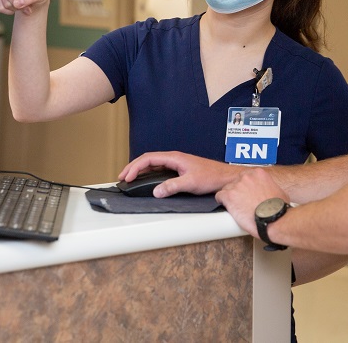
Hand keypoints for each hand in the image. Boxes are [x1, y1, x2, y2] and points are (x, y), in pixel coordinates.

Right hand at [118, 151, 242, 197]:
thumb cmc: (212, 176)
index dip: (135, 167)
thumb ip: (172, 186)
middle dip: (133, 167)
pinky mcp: (179, 170)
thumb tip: (156, 191)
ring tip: (129, 178)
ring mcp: (176, 163)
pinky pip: (159, 169)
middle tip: (122, 177)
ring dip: (140, 170)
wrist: (225, 177)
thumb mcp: (191, 183)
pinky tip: (145, 180)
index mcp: (174, 157)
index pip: (149, 159)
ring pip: (153, 164)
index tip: (127, 177)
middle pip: (148, 160)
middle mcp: (174, 158)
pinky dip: (148, 174)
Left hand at [215, 168, 288, 237]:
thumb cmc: (279, 209)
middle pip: (235, 182)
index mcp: (258, 173)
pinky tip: (227, 207)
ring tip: (236, 207)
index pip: (245, 176)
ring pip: (227, 189)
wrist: (274, 220)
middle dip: (238, 191)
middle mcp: (246, 177)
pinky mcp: (229, 196)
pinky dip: (222, 201)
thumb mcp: (278, 191)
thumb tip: (269, 192)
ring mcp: (237, 186)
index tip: (246, 193)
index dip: (245, 186)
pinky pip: (219, 196)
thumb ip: (269, 187)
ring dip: (231, 197)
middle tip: (242, 202)